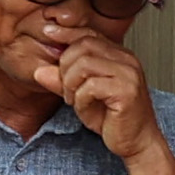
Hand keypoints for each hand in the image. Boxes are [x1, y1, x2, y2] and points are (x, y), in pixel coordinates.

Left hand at [27, 20, 165, 153]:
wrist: (136, 142)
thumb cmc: (112, 118)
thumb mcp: (80, 96)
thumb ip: (61, 81)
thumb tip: (38, 71)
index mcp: (118, 56)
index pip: (89, 33)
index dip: (66, 32)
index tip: (47, 32)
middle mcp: (127, 60)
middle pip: (83, 45)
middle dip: (65, 68)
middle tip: (66, 91)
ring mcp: (129, 74)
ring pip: (84, 64)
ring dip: (70, 85)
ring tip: (74, 100)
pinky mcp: (127, 91)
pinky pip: (90, 86)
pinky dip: (81, 100)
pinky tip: (86, 109)